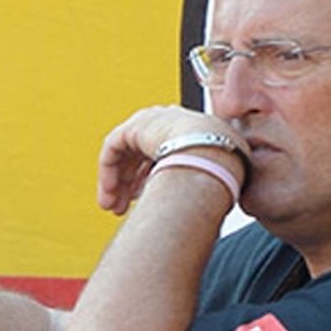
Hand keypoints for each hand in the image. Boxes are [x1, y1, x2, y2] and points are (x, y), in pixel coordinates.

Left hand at [96, 106, 241, 215]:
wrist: (215, 157)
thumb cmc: (220, 170)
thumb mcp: (208, 176)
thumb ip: (193, 184)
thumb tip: (191, 209)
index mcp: (188, 130)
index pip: (162, 151)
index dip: (150, 177)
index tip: (146, 198)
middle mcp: (168, 122)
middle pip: (139, 154)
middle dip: (129, 183)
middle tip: (122, 206)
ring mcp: (151, 121)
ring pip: (124, 154)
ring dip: (116, 182)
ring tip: (113, 207)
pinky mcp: (134, 126)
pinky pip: (113, 149)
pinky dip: (109, 173)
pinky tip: (110, 194)